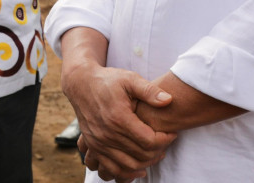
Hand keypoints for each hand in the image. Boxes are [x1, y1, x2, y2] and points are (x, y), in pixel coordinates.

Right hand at [63, 63, 175, 180]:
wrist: (81, 84)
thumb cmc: (108, 81)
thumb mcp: (130, 79)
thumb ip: (149, 90)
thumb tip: (169, 100)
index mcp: (118, 117)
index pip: (149, 140)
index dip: (165, 139)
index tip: (172, 132)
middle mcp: (107, 134)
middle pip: (141, 155)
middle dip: (159, 151)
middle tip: (166, 141)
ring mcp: (98, 143)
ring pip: (129, 165)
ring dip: (146, 163)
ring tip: (156, 153)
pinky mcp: (93, 147)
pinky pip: (112, 169)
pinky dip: (127, 173)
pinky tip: (139, 167)